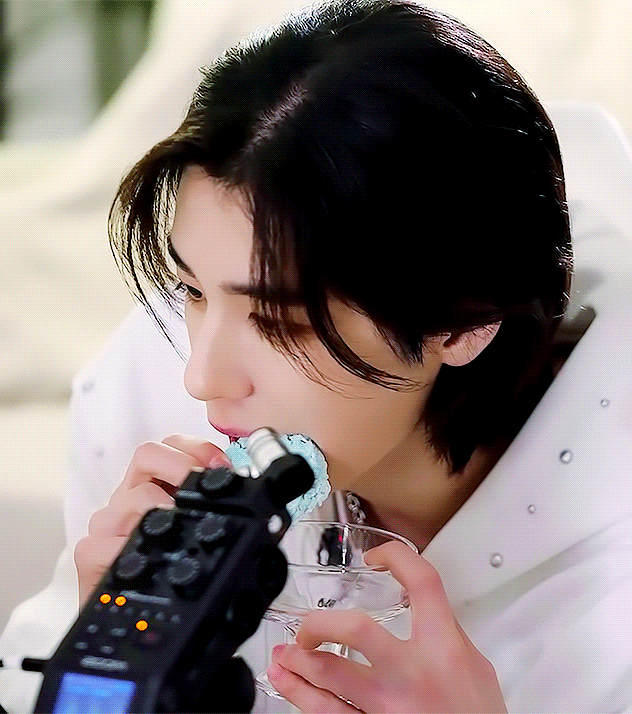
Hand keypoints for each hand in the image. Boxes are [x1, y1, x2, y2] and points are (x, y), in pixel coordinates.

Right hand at [73, 434, 230, 607]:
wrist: (133, 621)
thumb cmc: (164, 570)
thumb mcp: (192, 527)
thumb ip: (208, 503)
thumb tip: (238, 484)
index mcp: (151, 484)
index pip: (169, 445)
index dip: (197, 449)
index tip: (219, 467)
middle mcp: (128, 497)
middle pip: (148, 454)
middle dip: (183, 467)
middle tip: (201, 493)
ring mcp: (109, 523)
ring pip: (134, 496)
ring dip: (163, 509)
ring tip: (180, 530)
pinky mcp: (90, 554)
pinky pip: (105, 542)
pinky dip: (130, 548)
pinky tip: (150, 559)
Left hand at [266, 541, 506, 712]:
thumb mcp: (475, 668)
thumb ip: (447, 633)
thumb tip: (423, 608)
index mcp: (442, 648)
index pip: (421, 583)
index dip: (395, 557)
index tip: (376, 558)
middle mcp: (411, 674)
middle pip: (355, 630)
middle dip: (320, 623)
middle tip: (307, 627)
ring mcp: (388, 708)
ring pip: (329, 678)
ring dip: (297, 664)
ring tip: (284, 656)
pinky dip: (303, 699)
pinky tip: (289, 687)